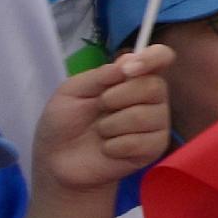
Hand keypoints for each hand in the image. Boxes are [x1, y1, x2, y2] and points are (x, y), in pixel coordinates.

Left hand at [34, 46, 176, 193]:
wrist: (57, 161)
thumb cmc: (63, 122)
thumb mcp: (72, 91)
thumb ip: (100, 76)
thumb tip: (128, 61)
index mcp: (133, 78)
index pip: (161, 56)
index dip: (152, 58)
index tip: (128, 69)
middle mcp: (151, 98)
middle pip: (154, 87)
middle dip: (117, 97)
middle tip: (99, 107)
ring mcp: (156, 124)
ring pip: (145, 116)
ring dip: (112, 125)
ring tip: (100, 132)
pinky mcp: (154, 149)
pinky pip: (140, 142)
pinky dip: (115, 146)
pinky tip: (107, 149)